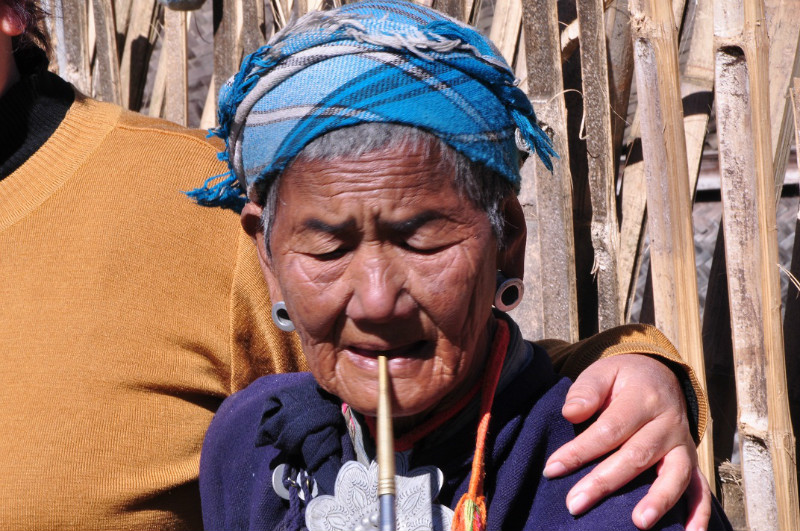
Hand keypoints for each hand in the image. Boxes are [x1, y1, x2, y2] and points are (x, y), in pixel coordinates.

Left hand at [542, 354, 710, 530]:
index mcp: (643, 398)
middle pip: (637, 456)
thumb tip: (572, 413)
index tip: (552, 469)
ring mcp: (683, 444)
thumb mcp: (602, 372)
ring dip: (658, 500)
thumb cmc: (621, 379)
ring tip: (637, 523)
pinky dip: (699, 512)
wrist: (659, 375)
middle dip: (604, 483)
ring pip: (674, 475)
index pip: (610, 429)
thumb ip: (586, 390)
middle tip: (574, 504)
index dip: (580, 450)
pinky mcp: (691, 461)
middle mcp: (668, 423)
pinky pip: (701, 488)